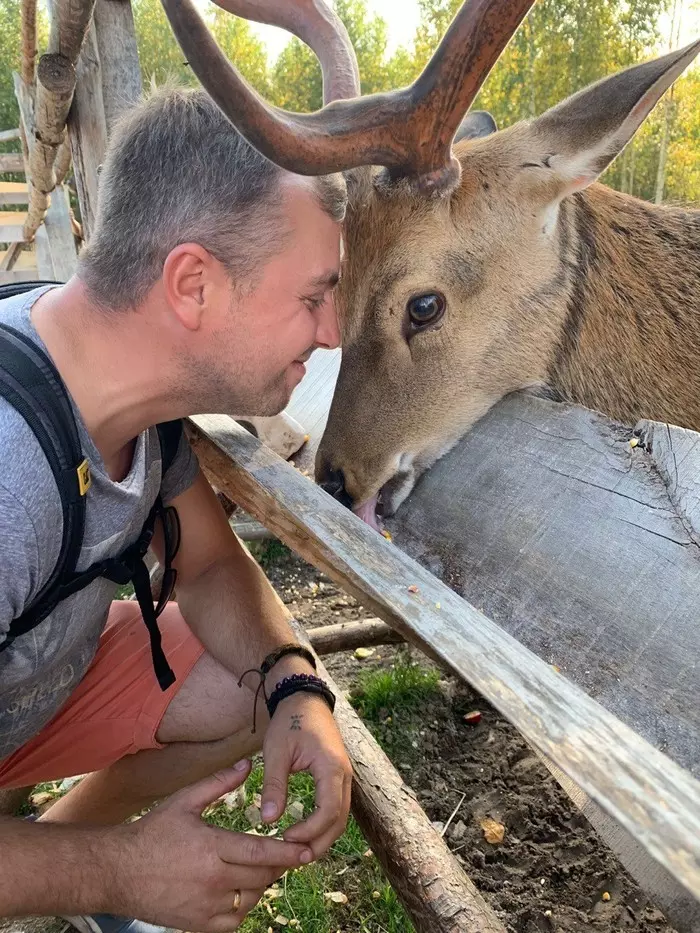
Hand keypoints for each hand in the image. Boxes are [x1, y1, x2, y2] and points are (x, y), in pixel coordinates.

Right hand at [105, 762, 313, 931]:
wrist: (116, 872)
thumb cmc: (151, 832)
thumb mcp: (184, 801)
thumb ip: (219, 784)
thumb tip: (247, 764)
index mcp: (211, 847)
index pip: (260, 852)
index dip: (287, 853)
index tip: (306, 851)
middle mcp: (211, 880)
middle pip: (260, 876)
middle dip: (277, 866)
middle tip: (286, 855)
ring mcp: (204, 906)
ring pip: (250, 899)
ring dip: (261, 885)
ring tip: (260, 869)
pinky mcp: (197, 924)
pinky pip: (233, 921)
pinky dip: (243, 908)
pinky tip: (241, 891)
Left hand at [260, 692, 351, 858]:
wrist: (304, 699)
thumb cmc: (290, 721)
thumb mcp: (276, 751)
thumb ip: (274, 785)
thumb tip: (268, 820)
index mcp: (331, 767)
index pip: (328, 811)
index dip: (309, 831)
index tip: (285, 839)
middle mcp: (344, 774)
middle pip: (339, 821)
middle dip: (319, 843)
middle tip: (294, 859)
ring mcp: (344, 776)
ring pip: (340, 817)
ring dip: (323, 837)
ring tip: (298, 851)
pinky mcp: (338, 777)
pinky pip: (336, 807)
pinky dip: (324, 824)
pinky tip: (305, 833)